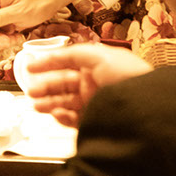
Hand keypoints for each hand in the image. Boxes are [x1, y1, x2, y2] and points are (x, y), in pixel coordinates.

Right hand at [24, 42, 151, 127]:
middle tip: (30, 89)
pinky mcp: (96, 122)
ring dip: (49, 102)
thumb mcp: (97, 55)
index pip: (66, 63)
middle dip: (45, 86)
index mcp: (95, 66)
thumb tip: (54, 55)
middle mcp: (95, 84)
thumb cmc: (127, 76)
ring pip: (66, 103)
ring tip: (35, 104)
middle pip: (63, 84)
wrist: (146, 109)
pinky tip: (55, 113)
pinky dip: (62, 117)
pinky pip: (74, 120)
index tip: (30, 66)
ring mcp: (95, 104)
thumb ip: (72, 53)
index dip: (47, 63)